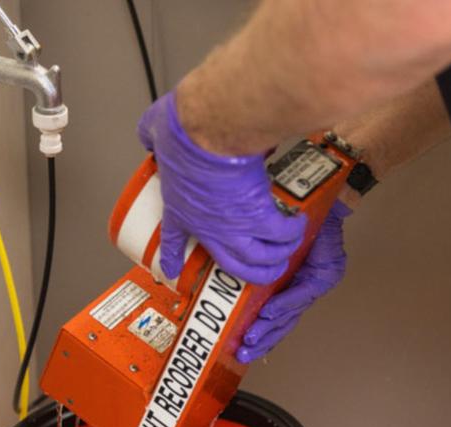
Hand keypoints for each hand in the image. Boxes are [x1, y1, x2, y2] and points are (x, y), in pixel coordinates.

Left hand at [137, 91, 305, 284]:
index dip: (172, 258)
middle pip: (234, 266)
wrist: (209, 133)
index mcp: (179, 209)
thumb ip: (151, 134)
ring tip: (289, 249)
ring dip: (278, 256)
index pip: (172, 241)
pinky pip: (281, 234)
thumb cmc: (184, 133)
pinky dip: (293, 231)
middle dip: (254, 273)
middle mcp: (209, 227)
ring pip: (262, 258)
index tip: (173, 271)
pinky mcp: (260, 215)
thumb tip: (150, 129)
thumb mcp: (155, 133)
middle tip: (267, 271)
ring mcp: (235, 227)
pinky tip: (300, 224)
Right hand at [237, 200, 351, 362]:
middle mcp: (302, 289)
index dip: (258, 335)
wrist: (318, 197)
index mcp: (287, 286)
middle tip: (241, 352)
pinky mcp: (327, 276)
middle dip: (261, 340)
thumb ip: (247, 263)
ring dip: (269, 327)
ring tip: (250, 337)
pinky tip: (269, 311)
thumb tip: (216, 270)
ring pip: (291, 314)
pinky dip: (285, 303)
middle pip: (282, 323)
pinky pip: (303, 293)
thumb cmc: (291, 219)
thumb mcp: (263, 249)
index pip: (273, 318)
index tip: (237, 347)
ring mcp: (316, 285)